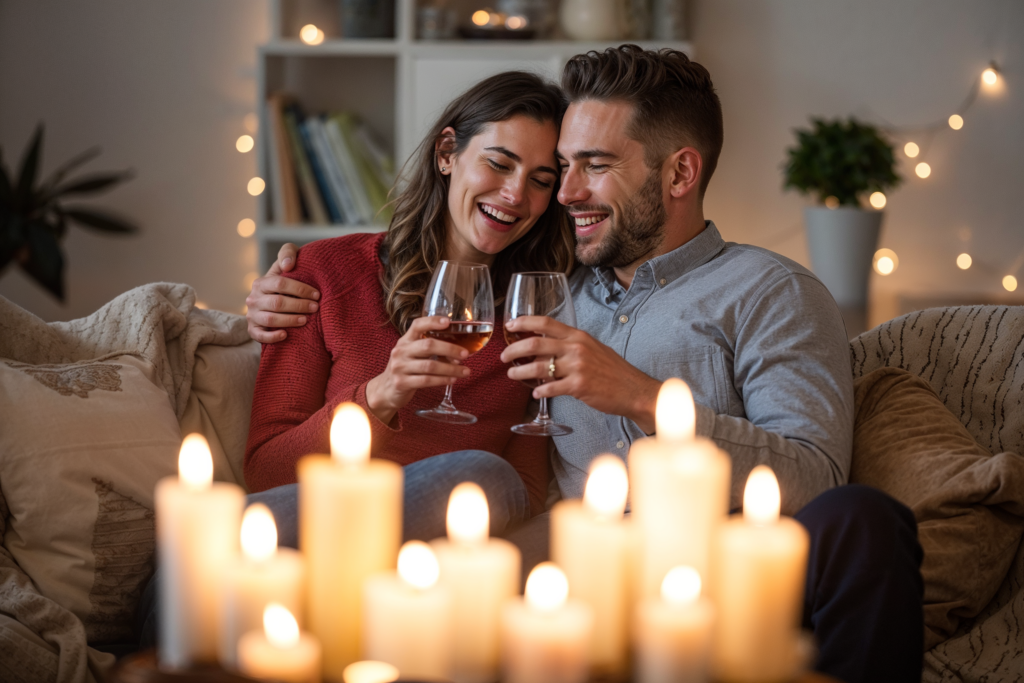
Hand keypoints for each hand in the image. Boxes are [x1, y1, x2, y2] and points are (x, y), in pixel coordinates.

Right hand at [245, 243, 320, 342]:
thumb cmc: (284, 283)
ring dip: (290, 320)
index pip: (280, 284)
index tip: (317, 294)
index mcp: (261, 282)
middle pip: (277, 303)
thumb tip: (288, 264)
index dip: (300, 289)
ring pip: (270, 320)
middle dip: (299, 305)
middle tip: (315, 307)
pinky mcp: (253, 330)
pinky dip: (272, 337)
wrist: (273, 302)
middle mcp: (254, 298)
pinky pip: (259, 336)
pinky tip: (286, 335)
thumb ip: (288, 253)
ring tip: (305, 320)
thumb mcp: (284, 265)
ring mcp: (252, 315)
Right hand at [365, 316, 472, 424]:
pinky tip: (452, 379)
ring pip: (430, 365)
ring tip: (465, 371)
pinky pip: (426, 380)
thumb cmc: (405, 369)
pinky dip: (442, 380)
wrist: (386, 390)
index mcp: (405, 341)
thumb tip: (458, 351)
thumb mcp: (412, 354)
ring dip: (451, 368)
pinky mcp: (402, 383)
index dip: (432, 322)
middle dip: (450, 349)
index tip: (448, 322)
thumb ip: (429, 349)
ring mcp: (399, 367)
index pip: (417, 325)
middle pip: (428, 345)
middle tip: (465, 354)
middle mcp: (400, 351)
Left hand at [500, 316, 661, 433]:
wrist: (633, 389)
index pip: (546, 323)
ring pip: (539, 367)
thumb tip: (546, 350)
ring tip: (512, 375)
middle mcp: (576, 348)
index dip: (524, 322)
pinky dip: (539, 390)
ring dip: (520, 372)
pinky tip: (535, 392)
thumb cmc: (612, 370)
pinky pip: (551, 387)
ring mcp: (577, 367)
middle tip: (503, 357)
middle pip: (536, 344)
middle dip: (514, 349)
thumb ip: (571, 346)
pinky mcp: (579, 386)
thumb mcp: (593, 349)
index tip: (510, 325)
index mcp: (578, 336)